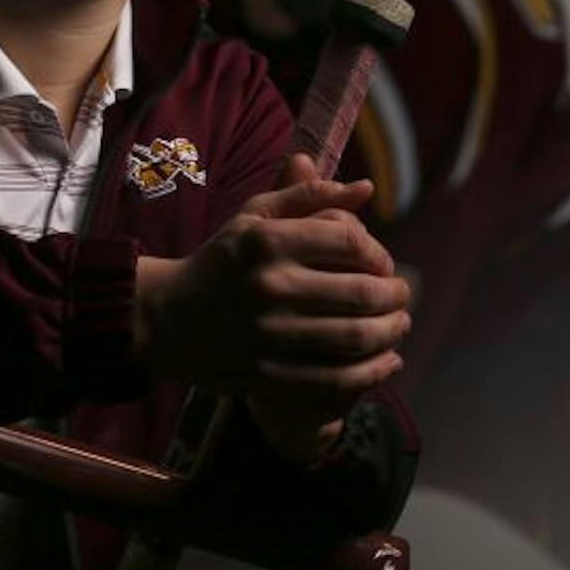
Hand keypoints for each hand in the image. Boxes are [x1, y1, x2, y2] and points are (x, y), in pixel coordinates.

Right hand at [135, 154, 412, 410]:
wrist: (165, 320)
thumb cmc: (220, 261)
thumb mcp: (254, 217)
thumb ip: (308, 195)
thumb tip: (366, 188)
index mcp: (268, 242)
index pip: (349, 242)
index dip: (379, 253)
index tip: (385, 263)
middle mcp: (269, 287)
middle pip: (360, 293)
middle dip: (396, 296)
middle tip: (404, 296)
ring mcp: (268, 335)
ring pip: (354, 338)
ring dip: (391, 333)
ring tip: (400, 325)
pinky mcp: (267, 376)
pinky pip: (335, 380)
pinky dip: (372, 373)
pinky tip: (388, 362)